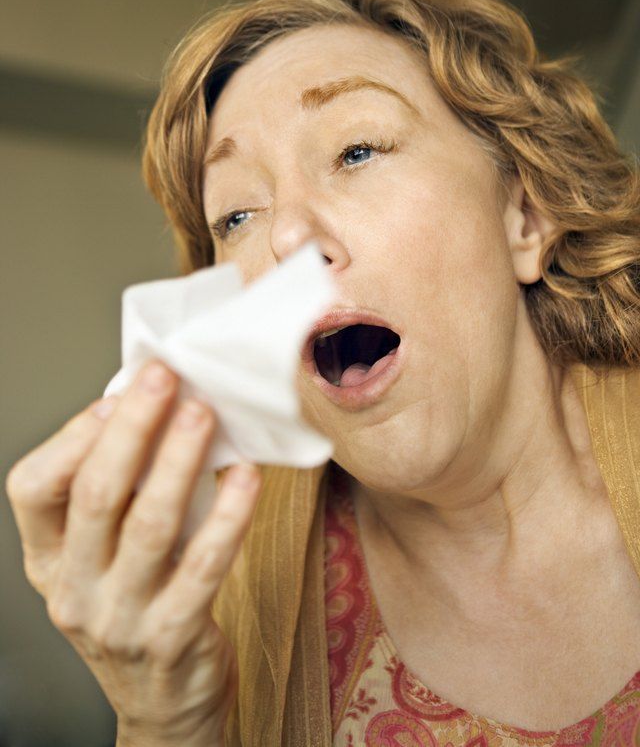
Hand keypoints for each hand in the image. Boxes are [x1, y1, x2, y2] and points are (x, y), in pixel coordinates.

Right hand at [5, 360, 261, 745]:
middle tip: (165, 379)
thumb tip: (147, 406)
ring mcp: (119, 618)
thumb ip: (114, 493)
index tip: (118, 393)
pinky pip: (203, 568)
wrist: (163, 704)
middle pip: (95, 495)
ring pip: (149, 526)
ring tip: (205, 414)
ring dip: (179, 461)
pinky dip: (227, 517)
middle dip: (133, 428)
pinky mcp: (171, 638)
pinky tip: (247, 478)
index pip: (33, 487)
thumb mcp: (103, 554)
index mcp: (47, 559)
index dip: (75, 435)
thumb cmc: (137, 604)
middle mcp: (72, 589)